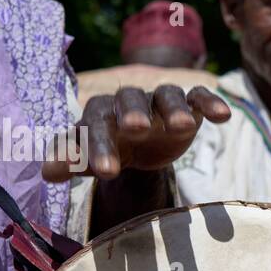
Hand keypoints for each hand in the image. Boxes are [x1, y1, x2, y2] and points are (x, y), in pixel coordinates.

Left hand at [42, 85, 230, 181]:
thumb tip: (48, 173)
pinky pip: (197, 97)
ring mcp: (159, 102)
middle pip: (127, 103)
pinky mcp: (187, 105)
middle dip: (132, 114)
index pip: (94, 126)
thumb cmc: (111, 147)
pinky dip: (209, 102)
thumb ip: (72, 161)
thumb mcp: (89, 157)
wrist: (139, 142)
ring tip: (181, 126)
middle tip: (135, 130)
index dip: (99, 147)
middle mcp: (128, 102)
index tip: (107, 171)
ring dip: (173, 109)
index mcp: (99, 114)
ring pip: (165, 96)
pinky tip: (223, 116)